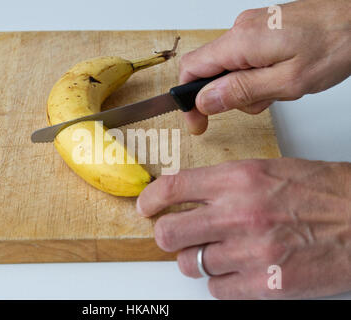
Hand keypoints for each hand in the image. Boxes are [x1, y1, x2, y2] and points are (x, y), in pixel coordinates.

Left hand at [137, 158, 350, 298]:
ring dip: (198, 260)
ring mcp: (252, 252)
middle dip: (168, 236)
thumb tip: (189, 198)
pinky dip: (220, 282)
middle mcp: (240, 214)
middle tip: (176, 235)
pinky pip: (217, 290)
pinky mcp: (267, 285)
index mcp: (239, 179)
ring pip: (191, 264)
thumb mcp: (267, 171)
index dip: (151, 199)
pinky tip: (236, 270)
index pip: (174, 187)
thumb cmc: (322, 193)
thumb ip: (224, 185)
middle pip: (170, 233)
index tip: (146, 207)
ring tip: (218, 252)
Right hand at [179, 0, 350, 133]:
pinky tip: (277, 78)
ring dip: (243, 87)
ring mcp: (252, 27)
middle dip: (224, 96)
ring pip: (228, 66)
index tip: (196, 121)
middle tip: (253, 105)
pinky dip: (254, 74)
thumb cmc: (336, 44)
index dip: (187, 99)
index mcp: (241, 41)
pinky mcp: (263, 29)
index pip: (191, 69)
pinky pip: (243, 57)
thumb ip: (241, 91)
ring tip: (275, 91)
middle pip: (208, 70)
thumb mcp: (287, 81)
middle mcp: (241, 30)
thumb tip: (204, 100)